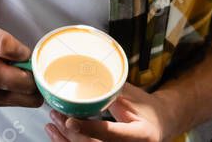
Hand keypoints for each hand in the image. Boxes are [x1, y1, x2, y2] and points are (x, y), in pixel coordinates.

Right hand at [0, 11, 41, 107]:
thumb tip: (25, 55)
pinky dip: (14, 85)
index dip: (35, 69)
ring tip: (10, 61)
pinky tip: (4, 68)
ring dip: (23, 82)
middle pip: (30, 98)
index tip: (31, 55)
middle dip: (32, 79)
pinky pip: (11, 97)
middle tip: (23, 58)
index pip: (30, 85)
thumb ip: (4, 41)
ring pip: (23, 99)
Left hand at [45, 84, 176, 141]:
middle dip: (71, 134)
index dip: (89, 128)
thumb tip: (84, 75)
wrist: (159, 125)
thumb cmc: (145, 108)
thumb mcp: (133, 97)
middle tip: (56, 116)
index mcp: (140, 134)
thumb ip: (111, 91)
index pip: (112, 133)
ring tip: (51, 125)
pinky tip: (59, 135)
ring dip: (66, 140)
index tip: (70, 120)